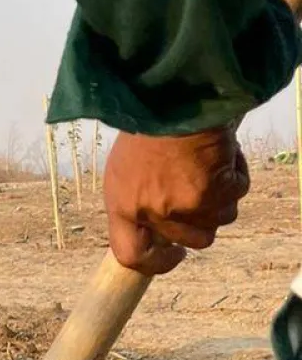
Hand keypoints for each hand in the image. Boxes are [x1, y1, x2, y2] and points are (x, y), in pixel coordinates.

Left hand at [104, 126, 249, 275]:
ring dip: (221, 194)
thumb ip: (138, 201)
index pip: (132, 256)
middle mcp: (152, 212)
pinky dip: (235, 172)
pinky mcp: (215, 192)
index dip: (158, 262)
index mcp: (122, 205)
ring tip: (206, 162)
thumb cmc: (147, 127)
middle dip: (203, 219)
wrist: (170, 97)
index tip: (177, 253)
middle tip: (203, 191)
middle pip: (193, 240)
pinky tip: (221, 151)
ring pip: (220, 219)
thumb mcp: (125, 168)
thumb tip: (156, 228)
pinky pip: (237, 193)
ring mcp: (185, 205)